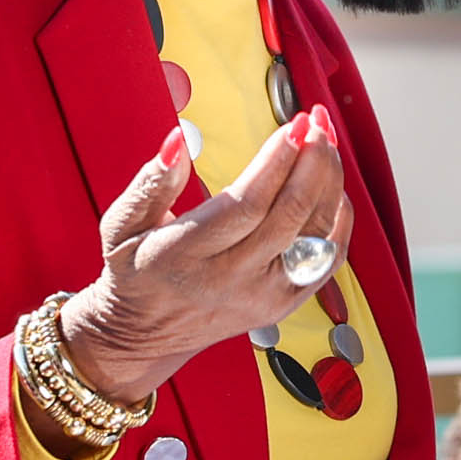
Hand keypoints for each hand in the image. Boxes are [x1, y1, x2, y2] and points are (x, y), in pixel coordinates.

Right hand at [56, 110, 352, 405]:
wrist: (143, 336)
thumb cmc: (134, 274)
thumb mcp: (121, 225)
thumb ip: (151, 183)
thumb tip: (177, 142)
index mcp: (186, 255)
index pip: (245, 204)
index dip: (277, 161)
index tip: (294, 125)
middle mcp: (231, 280)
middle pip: (288, 216)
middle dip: (311, 162)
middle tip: (316, 123)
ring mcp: (263, 296)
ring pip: (315, 234)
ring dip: (329, 182)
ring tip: (326, 142)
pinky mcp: (284, 304)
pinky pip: (327, 259)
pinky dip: (339, 219)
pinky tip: (332, 186)